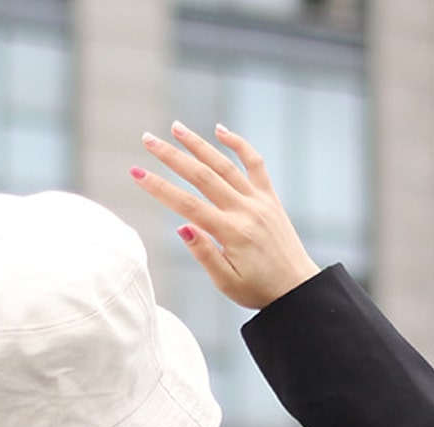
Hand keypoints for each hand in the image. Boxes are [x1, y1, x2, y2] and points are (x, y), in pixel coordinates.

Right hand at [131, 122, 319, 310]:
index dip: (159, 187)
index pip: (186, 205)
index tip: (136, 173)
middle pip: (202, 176)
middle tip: (148, 139)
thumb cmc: (258, 290)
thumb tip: (181, 227)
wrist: (297, 288)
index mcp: (231, 233)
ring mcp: (259, 201)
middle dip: (172, 156)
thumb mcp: (226, 282)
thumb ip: (204, 254)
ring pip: (225, 164)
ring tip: (176, 128)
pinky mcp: (270, 198)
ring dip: (199, 144)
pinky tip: (220, 130)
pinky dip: (238, 145)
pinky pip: (255, 164)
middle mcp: (245, 211)